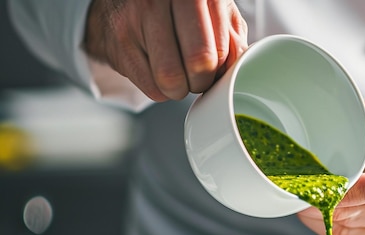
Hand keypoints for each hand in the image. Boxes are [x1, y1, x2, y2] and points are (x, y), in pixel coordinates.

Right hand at [83, 0, 247, 100]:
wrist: (125, 1)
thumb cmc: (179, 9)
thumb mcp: (214, 13)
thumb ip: (232, 38)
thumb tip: (240, 68)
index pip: (218, 50)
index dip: (220, 69)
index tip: (214, 67)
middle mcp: (161, 0)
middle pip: (196, 63)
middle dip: (201, 81)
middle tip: (198, 77)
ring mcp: (135, 19)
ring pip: (169, 79)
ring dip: (180, 89)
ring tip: (179, 75)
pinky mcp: (118, 42)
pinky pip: (150, 88)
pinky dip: (160, 90)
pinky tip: (159, 71)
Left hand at [297, 99, 364, 234]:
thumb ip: (351, 128)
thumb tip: (315, 139)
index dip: (340, 190)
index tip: (313, 185)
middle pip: (355, 214)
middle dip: (320, 205)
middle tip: (296, 193)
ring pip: (349, 234)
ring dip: (321, 221)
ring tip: (307, 202)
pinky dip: (333, 232)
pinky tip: (325, 216)